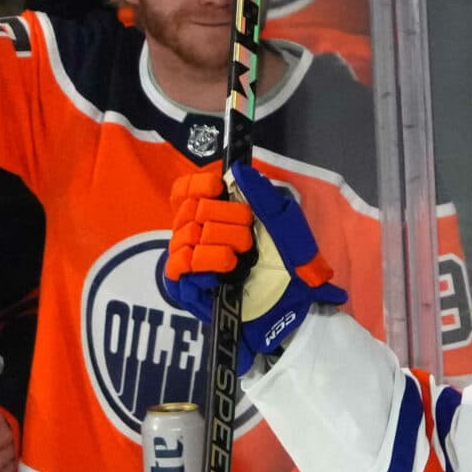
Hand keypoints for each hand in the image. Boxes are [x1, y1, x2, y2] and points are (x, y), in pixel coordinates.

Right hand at [160, 159, 347, 365]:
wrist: (293, 303)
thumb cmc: (288, 262)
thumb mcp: (283, 222)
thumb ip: (261, 193)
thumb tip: (237, 169)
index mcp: (216, 216)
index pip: (184, 191)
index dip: (197, 185)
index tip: (218, 188)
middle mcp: (197, 235)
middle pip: (190, 209)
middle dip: (225, 216)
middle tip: (248, 235)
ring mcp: (189, 262)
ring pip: (186, 234)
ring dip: (220, 240)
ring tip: (243, 255)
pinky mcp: (185, 288)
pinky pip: (179, 264)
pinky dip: (205, 260)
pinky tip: (228, 265)